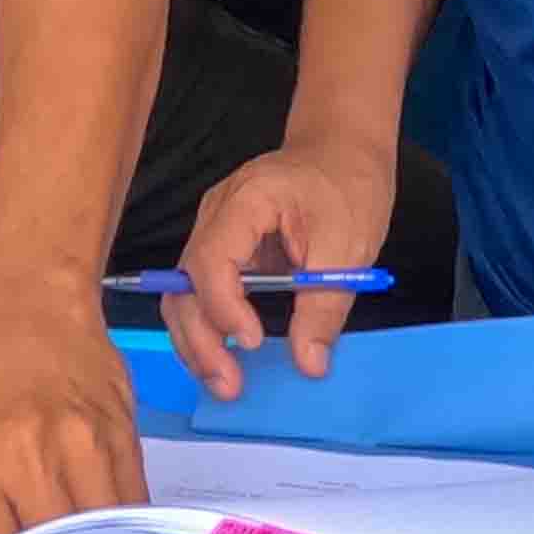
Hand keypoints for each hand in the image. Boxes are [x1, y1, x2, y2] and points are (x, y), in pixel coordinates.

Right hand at [169, 134, 403, 391]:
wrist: (343, 148)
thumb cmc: (349, 185)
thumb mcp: (349, 247)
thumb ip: (324, 307)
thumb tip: (309, 364)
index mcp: (244, 202)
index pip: (210, 261)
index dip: (223, 308)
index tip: (254, 342)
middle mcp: (215, 217)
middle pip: (184, 285)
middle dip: (200, 340)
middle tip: (229, 385)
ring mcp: (214, 233)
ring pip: (184, 295)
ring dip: (198, 342)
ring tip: (225, 382)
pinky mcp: (224, 250)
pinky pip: (203, 293)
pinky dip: (210, 327)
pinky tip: (227, 357)